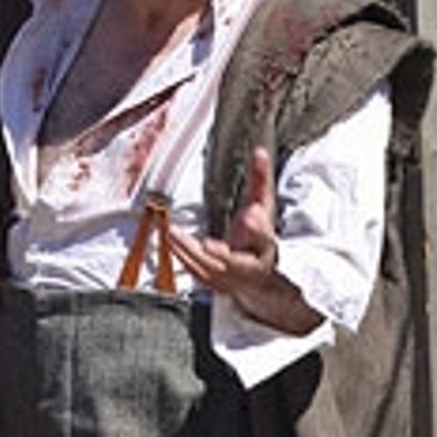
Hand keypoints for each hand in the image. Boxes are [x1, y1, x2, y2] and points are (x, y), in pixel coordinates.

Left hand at [168, 147, 319, 335]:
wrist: (258, 275)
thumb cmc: (257, 238)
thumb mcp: (263, 207)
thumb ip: (260, 181)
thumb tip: (259, 151)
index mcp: (265, 246)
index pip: (264, 239)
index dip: (257, 228)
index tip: (249, 216)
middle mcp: (249, 266)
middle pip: (236, 262)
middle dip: (219, 253)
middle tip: (204, 243)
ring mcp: (231, 279)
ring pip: (211, 270)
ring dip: (191, 254)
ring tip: (174, 234)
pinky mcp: (216, 284)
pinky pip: (198, 274)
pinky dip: (184, 258)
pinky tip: (172, 242)